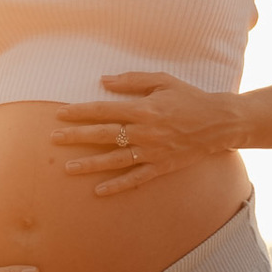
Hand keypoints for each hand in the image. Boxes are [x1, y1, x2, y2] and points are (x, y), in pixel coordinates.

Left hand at [51, 71, 245, 194]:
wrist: (218, 123)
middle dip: (76, 136)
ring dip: (90, 164)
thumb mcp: (162, 80)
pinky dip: (117, 186)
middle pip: (104, 135)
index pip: (104, 110)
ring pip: (114, 160)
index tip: (60, 114)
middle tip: (53, 139)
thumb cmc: (189, 97)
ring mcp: (152, 152)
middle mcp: (145, 132)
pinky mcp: (161, 167)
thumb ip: (132, 80)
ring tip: (68, 168)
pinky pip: (135, 179)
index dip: (80, 112)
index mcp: (143, 108)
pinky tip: (99, 191)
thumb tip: (103, 80)